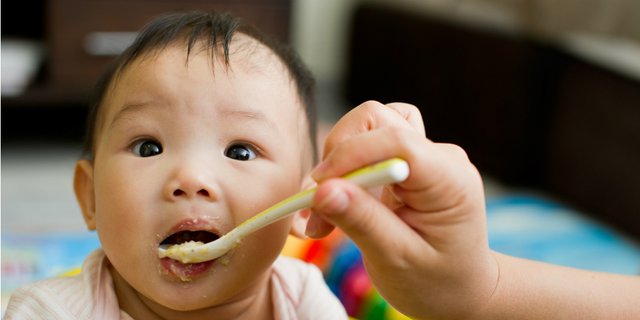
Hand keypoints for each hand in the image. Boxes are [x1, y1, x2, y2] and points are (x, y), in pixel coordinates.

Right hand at [306, 101, 497, 318]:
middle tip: (317, 210)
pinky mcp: (406, 163)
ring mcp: (424, 156)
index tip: (318, 189)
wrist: (457, 289)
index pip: (397, 140)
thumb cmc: (436, 281)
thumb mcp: (397, 259)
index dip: (351, 155)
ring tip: (325, 212)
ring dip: (339, 163)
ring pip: (368, 127)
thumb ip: (362, 222)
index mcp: (450, 179)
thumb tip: (322, 190)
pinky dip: (345, 170)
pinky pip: (367, 147)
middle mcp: (439, 157)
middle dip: (338, 159)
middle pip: (376, 121)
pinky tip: (337, 205)